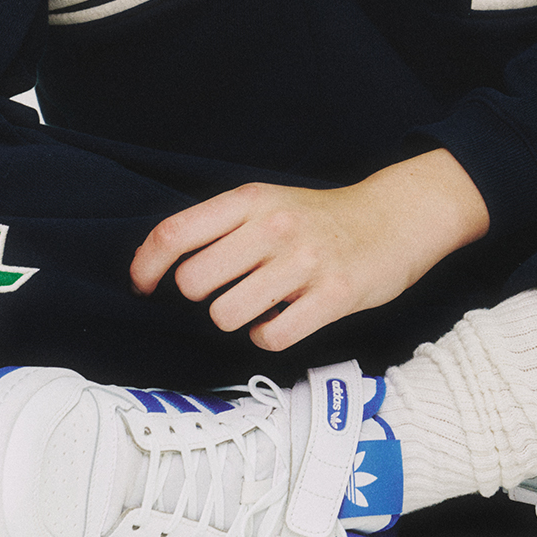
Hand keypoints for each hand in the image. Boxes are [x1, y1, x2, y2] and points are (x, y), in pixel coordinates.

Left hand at [130, 149, 490, 352]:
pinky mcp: (333, 295)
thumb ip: (219, 226)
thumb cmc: (319, 218)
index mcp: (252, 199)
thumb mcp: (268, 201)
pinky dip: (268, 335)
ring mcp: (305, 262)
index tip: (143, 285)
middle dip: (203, 294)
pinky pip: (271, 336)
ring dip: (237, 318)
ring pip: (226, 315)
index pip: (175, 233)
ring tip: (261, 303)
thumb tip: (158, 264)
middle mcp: (275, 226)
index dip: (147, 265)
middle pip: (194, 281)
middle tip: (229, 288)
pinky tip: (283, 319)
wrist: (393, 219)